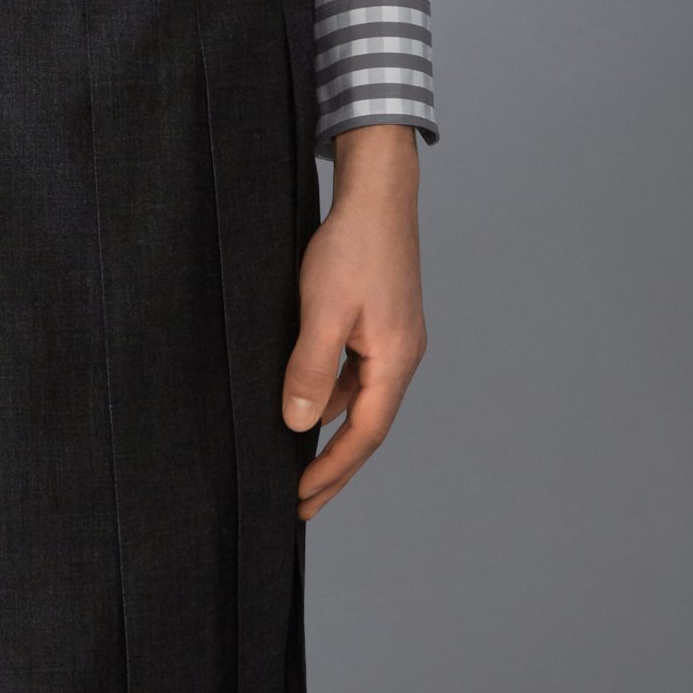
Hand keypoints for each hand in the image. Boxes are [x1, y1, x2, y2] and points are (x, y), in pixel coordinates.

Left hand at [281, 123, 427, 519]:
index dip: (333, 471)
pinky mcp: (379, 319)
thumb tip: (298, 425)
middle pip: (366, 424)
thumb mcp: (322, 310)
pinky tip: (303, 392)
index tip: (302, 500)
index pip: (364, 435)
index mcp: (394, 361)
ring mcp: (391, 337)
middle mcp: (400, 356)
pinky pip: (353, 369)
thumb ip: (311, 370)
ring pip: (357, 395)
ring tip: (293, 452)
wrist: (376, 191)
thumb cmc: (353, 246)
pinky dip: (330, 389)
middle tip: (300, 498)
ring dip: (329, 424)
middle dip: (333, 463)